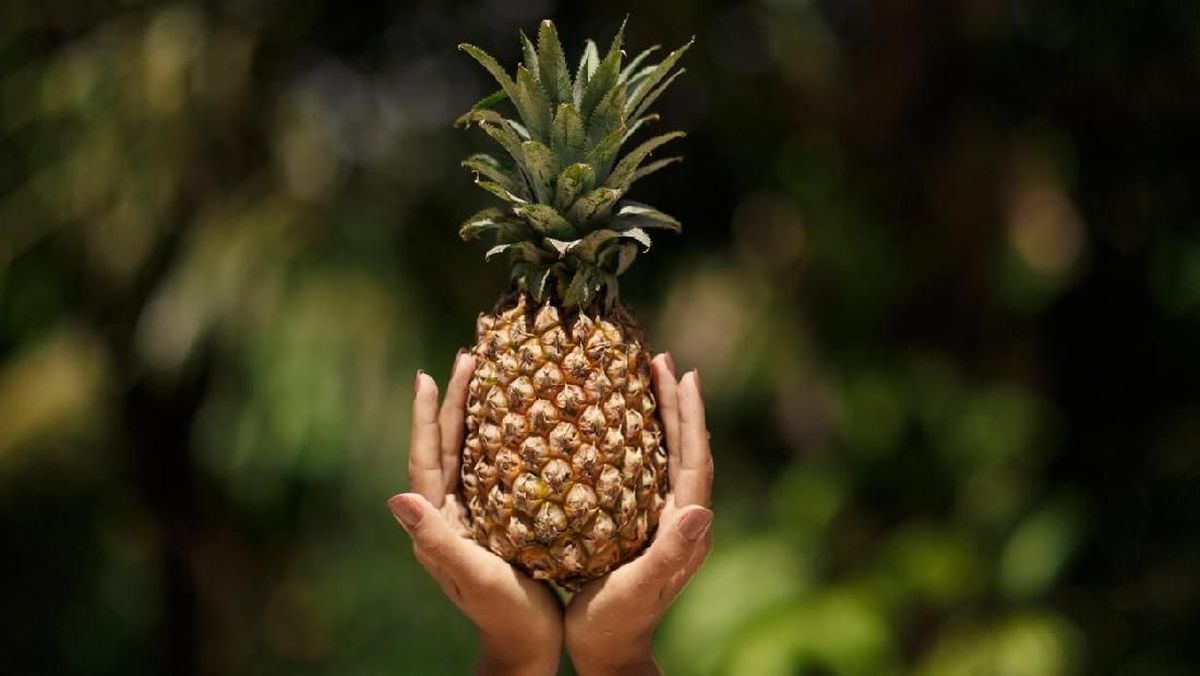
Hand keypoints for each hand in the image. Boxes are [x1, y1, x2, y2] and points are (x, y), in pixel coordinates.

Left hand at [388, 351, 562, 675]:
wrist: (528, 650)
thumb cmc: (504, 616)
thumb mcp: (472, 575)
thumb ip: (436, 539)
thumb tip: (396, 499)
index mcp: (439, 522)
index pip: (425, 459)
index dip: (426, 418)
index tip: (428, 375)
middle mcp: (453, 515)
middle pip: (450, 446)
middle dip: (457, 402)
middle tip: (472, 358)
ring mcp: (478, 518)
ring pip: (475, 454)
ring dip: (481, 416)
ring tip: (496, 377)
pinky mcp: (504, 523)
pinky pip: (501, 471)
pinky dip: (510, 442)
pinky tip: (529, 425)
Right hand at [565, 355, 713, 675]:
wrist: (607, 655)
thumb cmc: (617, 624)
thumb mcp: (641, 587)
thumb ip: (671, 551)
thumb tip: (701, 510)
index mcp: (684, 526)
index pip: (695, 459)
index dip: (690, 416)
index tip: (683, 373)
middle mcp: (680, 518)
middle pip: (683, 448)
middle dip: (674, 403)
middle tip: (657, 359)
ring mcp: (661, 521)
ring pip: (665, 456)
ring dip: (658, 417)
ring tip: (641, 379)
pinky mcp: (640, 526)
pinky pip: (642, 471)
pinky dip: (636, 442)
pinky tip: (613, 427)